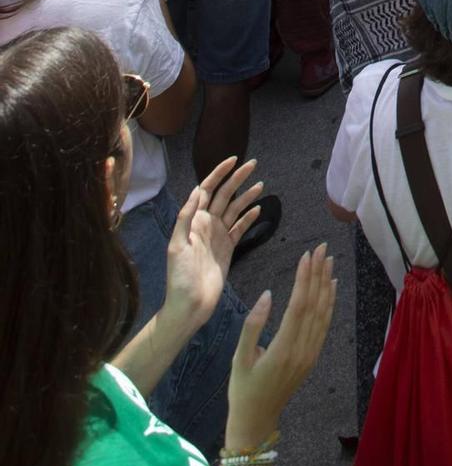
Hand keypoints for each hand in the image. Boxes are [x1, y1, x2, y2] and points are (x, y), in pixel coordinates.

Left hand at [164, 157, 264, 335]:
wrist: (190, 304)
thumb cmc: (180, 277)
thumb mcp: (177, 246)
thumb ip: (186, 218)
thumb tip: (197, 190)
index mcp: (194, 220)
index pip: (207, 189)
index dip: (219, 173)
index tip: (233, 160)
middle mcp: (207, 224)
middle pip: (225, 195)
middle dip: (238, 178)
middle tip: (253, 164)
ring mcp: (219, 235)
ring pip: (235, 209)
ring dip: (247, 196)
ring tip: (261, 184)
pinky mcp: (228, 248)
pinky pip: (240, 228)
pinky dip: (249, 218)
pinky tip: (258, 209)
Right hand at [225, 245, 336, 453]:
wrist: (256, 422)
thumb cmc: (242, 390)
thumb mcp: (240, 358)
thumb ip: (253, 325)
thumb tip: (267, 295)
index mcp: (282, 349)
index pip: (299, 305)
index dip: (304, 278)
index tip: (307, 255)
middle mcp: (302, 350)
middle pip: (314, 305)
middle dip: (319, 274)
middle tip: (323, 248)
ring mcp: (310, 355)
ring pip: (322, 313)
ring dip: (326, 285)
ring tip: (329, 261)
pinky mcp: (312, 358)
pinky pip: (324, 326)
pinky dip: (329, 304)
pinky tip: (330, 289)